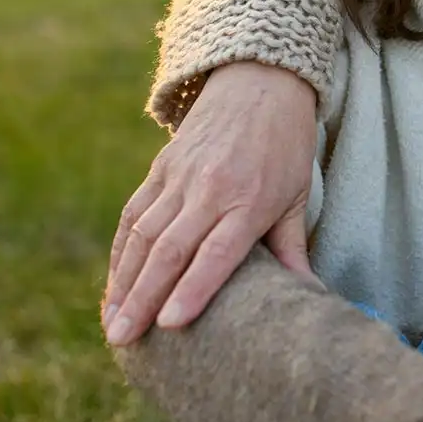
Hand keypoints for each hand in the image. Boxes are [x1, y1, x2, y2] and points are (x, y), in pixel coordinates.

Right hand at [103, 62, 316, 344]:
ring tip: (113, 324)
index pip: (217, 252)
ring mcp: (179, 177)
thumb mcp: (297, 195)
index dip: (193, 289)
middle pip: (171, 250)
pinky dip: (120, 252)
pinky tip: (115, 285)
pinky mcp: (160, 167)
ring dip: (124, 282)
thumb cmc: (285, 146)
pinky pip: (134, 214)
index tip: (170, 325)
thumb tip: (309, 300)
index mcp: (249, 200)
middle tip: (124, 340)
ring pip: (144, 234)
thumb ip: (293, 249)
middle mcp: (209, 189)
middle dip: (144, 299)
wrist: (260, 81)